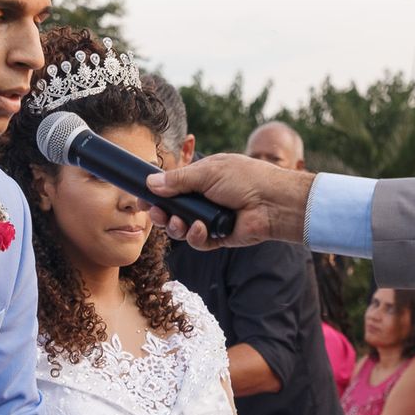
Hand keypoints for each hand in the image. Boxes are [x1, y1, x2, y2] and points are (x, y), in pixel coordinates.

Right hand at [144, 154, 314, 248]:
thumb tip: (150, 182)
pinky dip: (195, 236)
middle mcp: (205, 200)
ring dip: (175, 226)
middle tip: (155, 213)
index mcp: (202, 179)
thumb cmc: (246, 179)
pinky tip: (199, 228)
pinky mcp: (219, 237)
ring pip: (182, 229)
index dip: (156, 195)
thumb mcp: (208, 172)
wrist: (273, 202)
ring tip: (178, 222)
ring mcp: (211, 219)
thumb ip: (178, 180)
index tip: (141, 200)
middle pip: (172, 211)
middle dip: (161, 213)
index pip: (172, 188)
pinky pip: (198, 242)